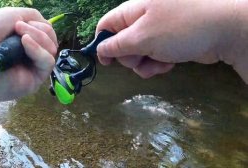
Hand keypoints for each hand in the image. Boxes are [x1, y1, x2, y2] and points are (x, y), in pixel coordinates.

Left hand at [0, 7, 57, 100]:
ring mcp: (35, 67)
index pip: (48, 33)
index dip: (40, 25)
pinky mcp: (36, 80)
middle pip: (52, 41)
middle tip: (19, 28)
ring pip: (52, 50)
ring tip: (21, 36)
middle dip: (39, 30)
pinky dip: (39, 50)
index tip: (19, 23)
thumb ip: (35, 17)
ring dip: (39, 38)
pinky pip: (48, 62)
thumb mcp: (13, 16)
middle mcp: (34, 54)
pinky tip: (26, 43)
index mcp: (29, 41)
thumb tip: (48, 28)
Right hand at [96, 0, 247, 82]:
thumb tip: (100, 50)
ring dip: (144, 64)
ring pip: (139, 54)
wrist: (222, 30)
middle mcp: (143, 20)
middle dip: (129, 57)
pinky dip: (158, 64)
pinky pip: (154, 57)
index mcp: (132, 11)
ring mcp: (157, 32)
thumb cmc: (177, 29)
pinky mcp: (169, 43)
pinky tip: (168, 65)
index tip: (106, 63)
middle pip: (122, 43)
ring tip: (158, 65)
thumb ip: (117, 45)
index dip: (102, 43)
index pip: (107, 25)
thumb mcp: (141, 37)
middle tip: (140, 59)